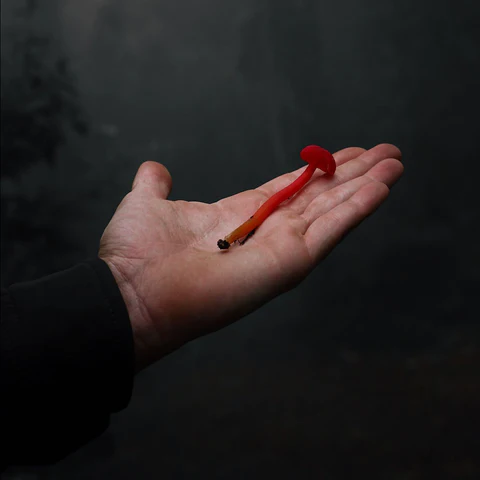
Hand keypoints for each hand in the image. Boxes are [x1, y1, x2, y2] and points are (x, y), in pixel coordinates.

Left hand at [99, 144, 402, 371]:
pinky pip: (331, 231)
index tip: (345, 153)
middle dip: (352, 174)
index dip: (318, 171)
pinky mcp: (288, 263)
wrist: (132, 293)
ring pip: (333, 211)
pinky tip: (382, 186)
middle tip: (386, 153)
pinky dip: (358, 209)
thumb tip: (155, 169)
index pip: (290, 189)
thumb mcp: (146, 204)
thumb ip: (155, 185)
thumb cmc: (134, 255)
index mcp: (238, 215)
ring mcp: (280, 248)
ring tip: (395, 164)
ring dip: (366, 187)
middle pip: (320, 197)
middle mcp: (265, 232)